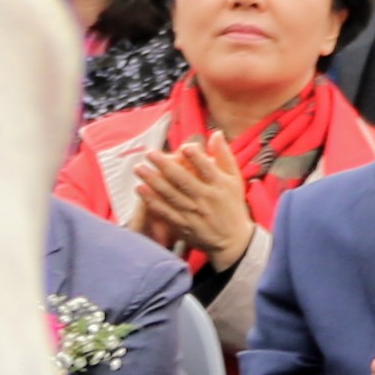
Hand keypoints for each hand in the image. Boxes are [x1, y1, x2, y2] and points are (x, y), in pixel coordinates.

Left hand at [129, 137, 254, 269]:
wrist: (233, 241)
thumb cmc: (232, 204)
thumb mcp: (234, 179)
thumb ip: (224, 156)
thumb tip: (216, 133)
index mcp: (220, 185)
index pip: (207, 169)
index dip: (196, 158)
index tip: (184, 147)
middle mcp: (206, 199)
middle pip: (184, 181)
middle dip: (166, 166)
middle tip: (149, 153)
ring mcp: (194, 213)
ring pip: (171, 196)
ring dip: (154, 181)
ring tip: (139, 168)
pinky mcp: (184, 225)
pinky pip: (166, 212)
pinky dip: (153, 201)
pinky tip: (140, 190)